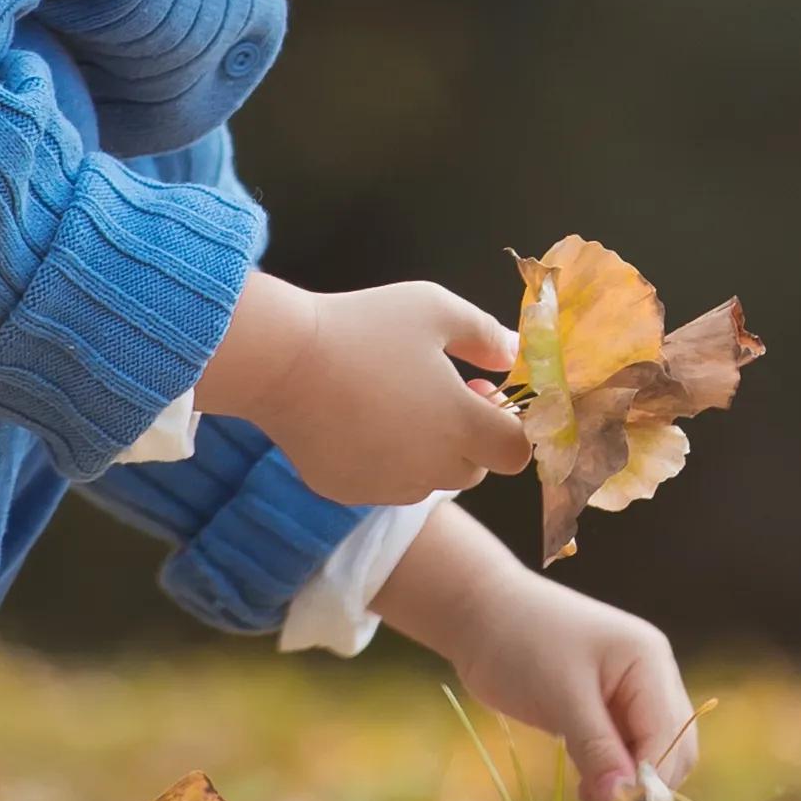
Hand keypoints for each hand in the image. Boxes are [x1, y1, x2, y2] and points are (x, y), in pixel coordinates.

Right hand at [193, 274, 529, 506]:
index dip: (511, 425)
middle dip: (470, 436)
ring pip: (429, 480)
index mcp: (461, 424)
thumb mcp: (436, 310)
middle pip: (475, 468)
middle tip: (441, 392)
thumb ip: (487, 335)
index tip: (483, 393)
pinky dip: (385, 460)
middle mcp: (430, 467)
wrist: (283, 361)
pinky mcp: (349, 491)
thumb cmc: (365, 326)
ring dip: (429, 452)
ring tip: (397, 403)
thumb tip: (515, 357)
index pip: (517, 452)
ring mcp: (387, 486)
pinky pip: (384, 483)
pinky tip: (359, 420)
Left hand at [371, 509, 698, 800]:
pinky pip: (622, 749)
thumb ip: (597, 749)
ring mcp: (629, 690)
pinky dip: (610, 773)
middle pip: (671, 746)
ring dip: (626, 782)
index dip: (650, 780)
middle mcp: (650, 675)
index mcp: (649, 662)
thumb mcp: (561, 698)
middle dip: (644, 784)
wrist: (478, 611)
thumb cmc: (521, 644)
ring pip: (648, 752)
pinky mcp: (604, 705)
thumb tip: (622, 800)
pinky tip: (586, 789)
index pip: (669, 735)